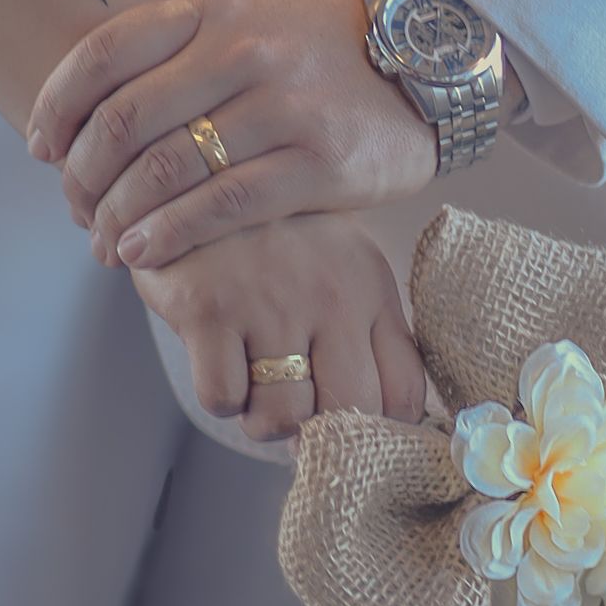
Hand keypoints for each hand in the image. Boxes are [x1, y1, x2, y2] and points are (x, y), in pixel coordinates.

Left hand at [26, 0, 440, 270]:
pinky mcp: (319, 164)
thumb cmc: (329, 53)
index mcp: (215, 12)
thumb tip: (96, 110)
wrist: (432, 68)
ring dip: (118, 216)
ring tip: (102, 246)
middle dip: (82, 177)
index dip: (55, 105)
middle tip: (72, 211)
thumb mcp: (254, 22)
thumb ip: (183, 53)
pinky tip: (144, 254)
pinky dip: (170, 235)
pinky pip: (223, 207)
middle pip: (125, 121)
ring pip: (167, 170)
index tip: (39, 147)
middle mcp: (244, 53)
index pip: (104, 54)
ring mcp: (283, 108)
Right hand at [131, 212, 427, 445]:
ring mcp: (270, 302)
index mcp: (371, 289)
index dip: (384, 433)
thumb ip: (370, 335)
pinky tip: (218, 358)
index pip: (404, 393)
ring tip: (256, 381)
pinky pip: (223, 399)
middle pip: (350, 413)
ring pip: (281, 416)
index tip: (359, 436)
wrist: (202, 169)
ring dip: (264, 417)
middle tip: (298, 411)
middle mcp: (331, 296)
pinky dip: (221, 395)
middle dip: (322, 432)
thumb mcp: (343, 269)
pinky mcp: (209, 308)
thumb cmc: (280, 239)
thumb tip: (382, 424)